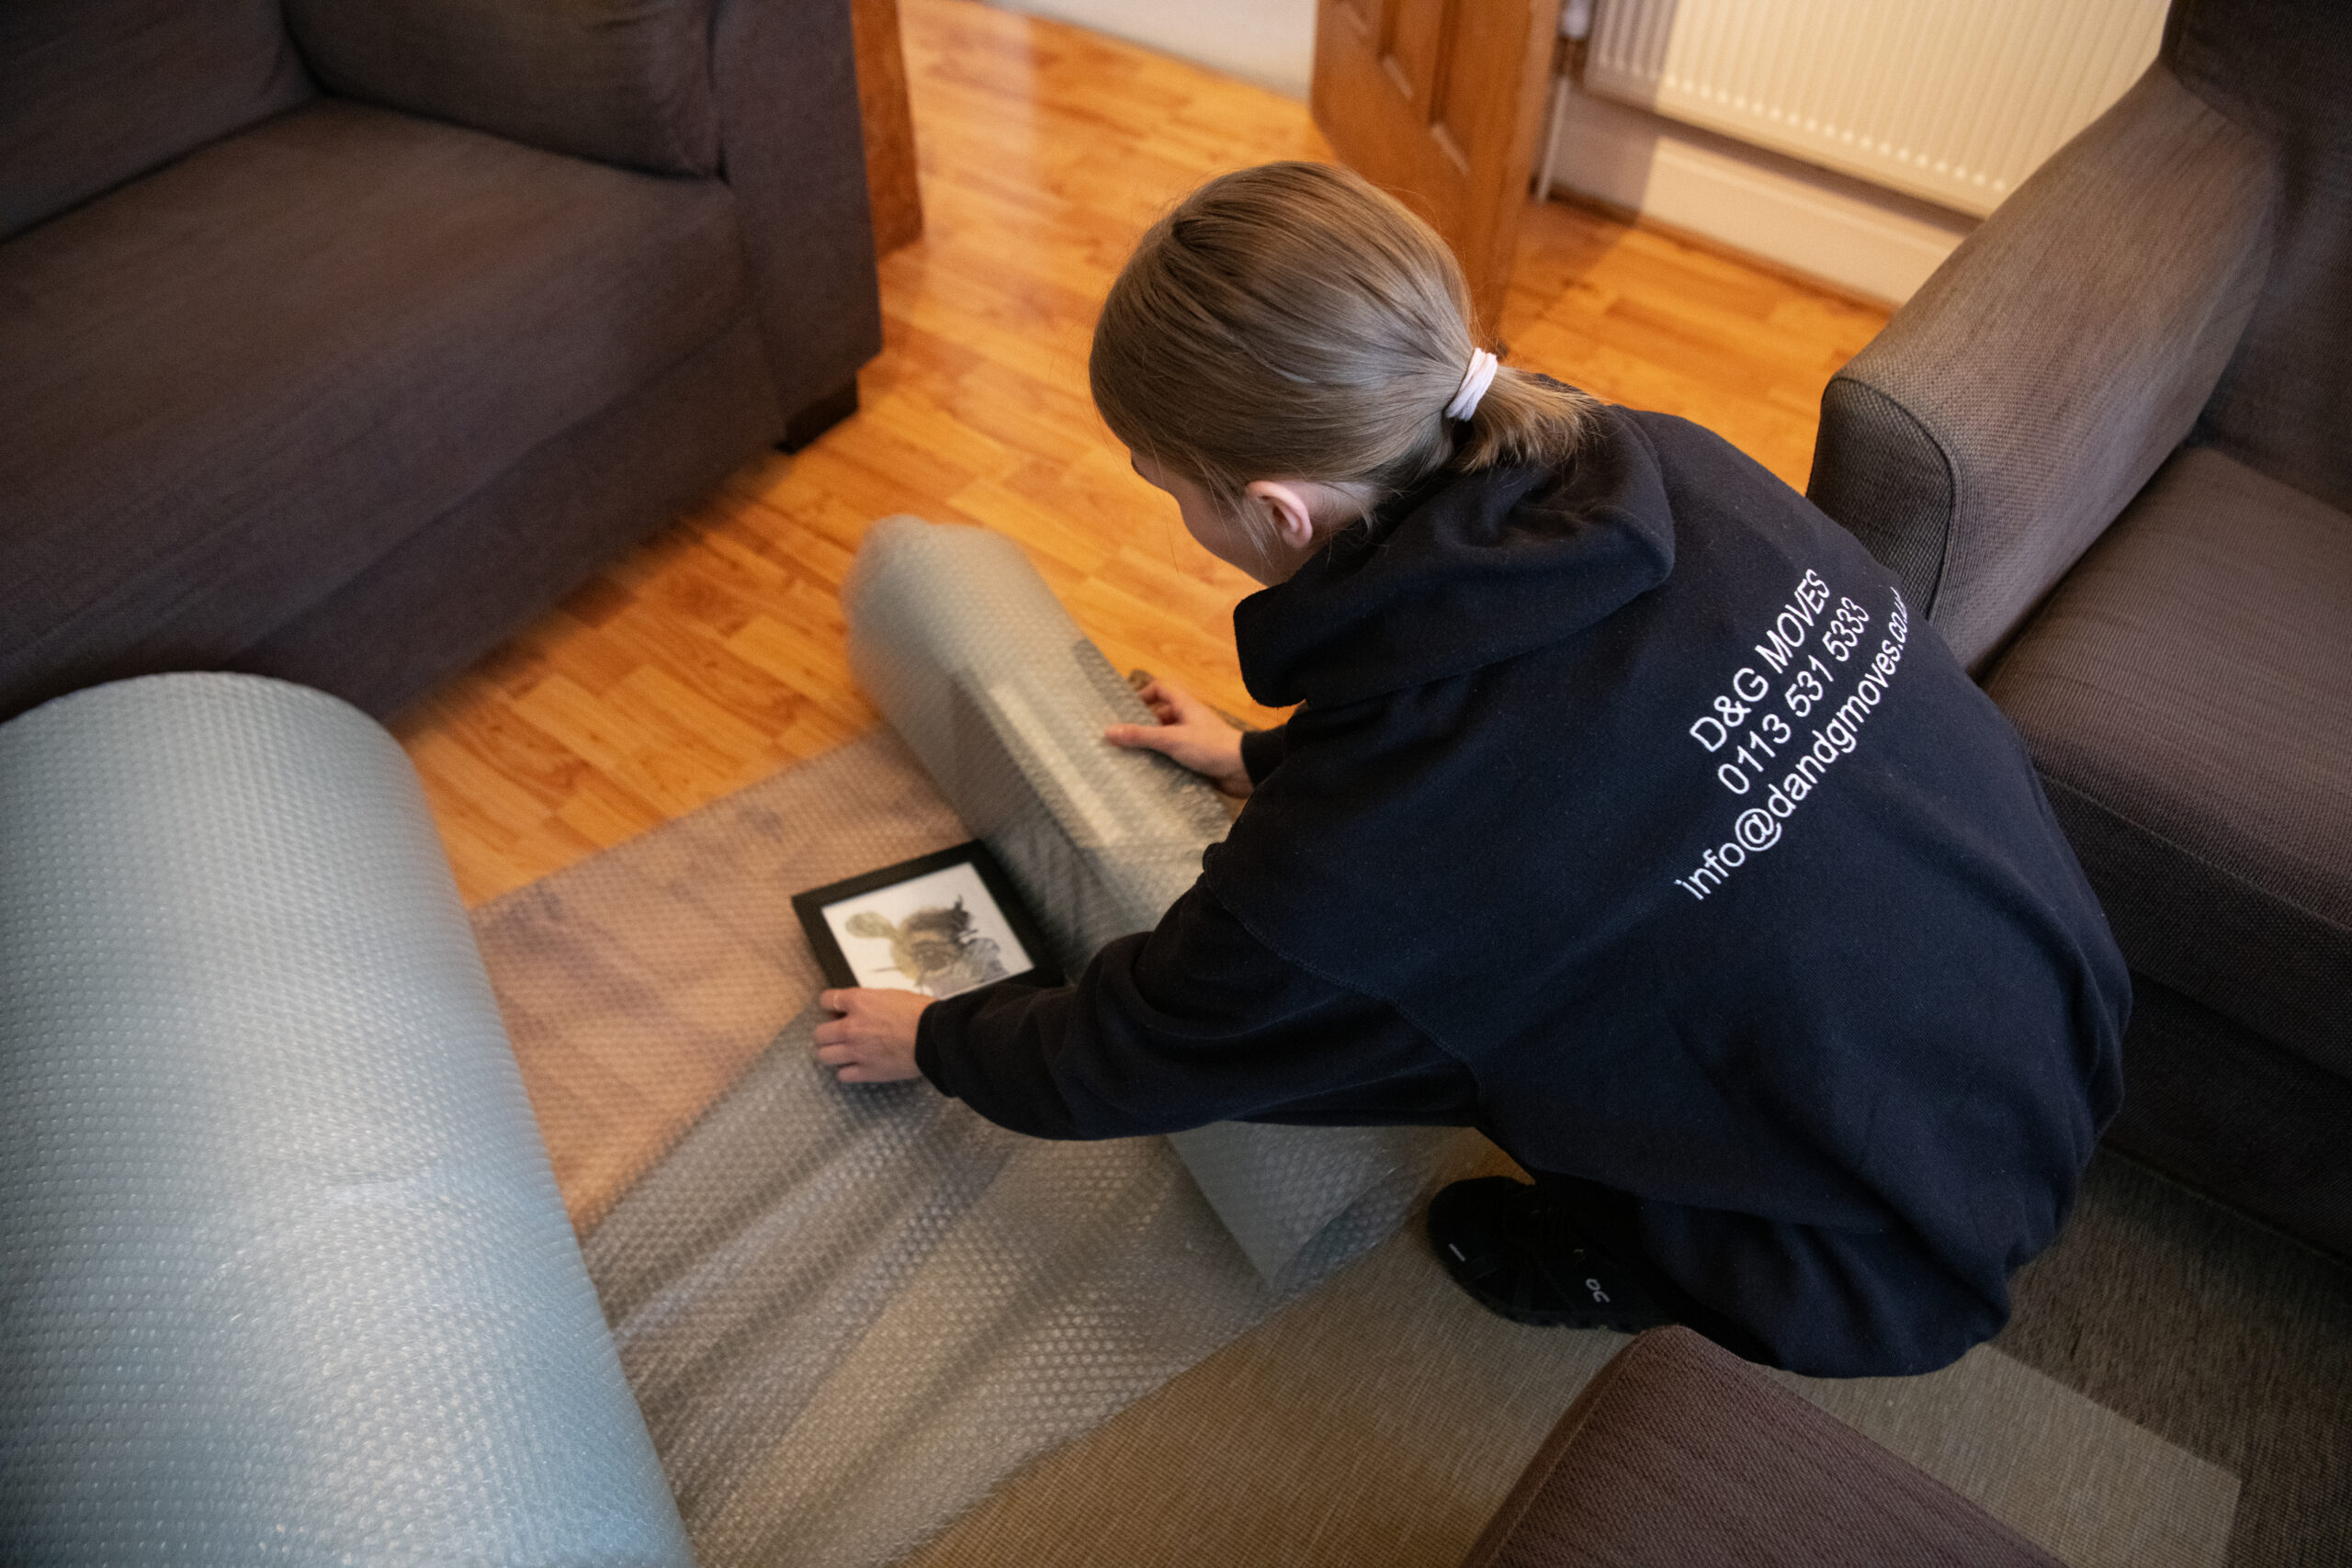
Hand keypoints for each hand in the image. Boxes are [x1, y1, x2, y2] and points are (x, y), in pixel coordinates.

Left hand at [812, 988, 931, 1082]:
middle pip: (819, 1033)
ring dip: (832, 1053)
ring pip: (824, 1056)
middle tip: (837, 1034)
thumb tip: (862, 1007)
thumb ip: (870, 1001)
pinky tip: (856, 1066)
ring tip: (843, 1052)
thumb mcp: (891, 995)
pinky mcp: (866, 1071)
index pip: (825, 1000)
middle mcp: (851, 1027)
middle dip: (827, 1033)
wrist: (934, 1037)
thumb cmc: (920, 1013)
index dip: (830, 1005)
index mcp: (858, 1002)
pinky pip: (843, 1075)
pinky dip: (847, 1072)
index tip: (835, 1010)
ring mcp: (856, 1052)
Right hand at [1104, 679, 1251, 797]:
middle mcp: (1189, 720)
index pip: (1160, 690)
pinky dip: (1163, 761)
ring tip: (1130, 757)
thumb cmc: (1211, 747)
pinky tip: (1150, 772)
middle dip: (1142, 726)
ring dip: (1152, 746)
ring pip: (1167, 738)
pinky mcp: (1198, 758)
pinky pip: (1175, 756)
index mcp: (1185, 706)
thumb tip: (1109, 731)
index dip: (1142, 695)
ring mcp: (1194, 739)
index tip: (1124, 710)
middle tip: (1121, 739)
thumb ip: (1141, 736)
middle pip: (1160, 716)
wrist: (1244, 770)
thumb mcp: (1172, 739)